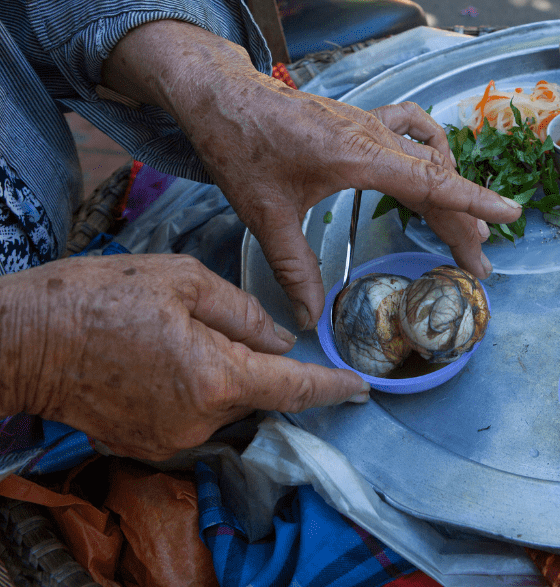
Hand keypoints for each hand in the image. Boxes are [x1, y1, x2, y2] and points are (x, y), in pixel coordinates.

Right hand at [0, 255, 368, 460]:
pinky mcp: (144, 444)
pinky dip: (193, 391)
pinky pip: (191, 417)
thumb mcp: (182, 279)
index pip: (294, 388)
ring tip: (177, 338)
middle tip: (226, 328)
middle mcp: (200, 420)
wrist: (23, 340)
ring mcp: (170, 439)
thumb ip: (243, 312)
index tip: (360, 388)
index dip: (332, 387)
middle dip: (261, 366)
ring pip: (224, 405)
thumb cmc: (100, 297)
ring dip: (222, 377)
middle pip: (258, 395)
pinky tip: (161, 361)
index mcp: (217, 377)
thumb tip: (281, 339)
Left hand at [102, 20, 522, 328]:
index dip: (475, 201)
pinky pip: (413, 130)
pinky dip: (431, 150)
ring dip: (451, 192)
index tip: (511, 215)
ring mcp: (371, 124)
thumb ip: (294, 269)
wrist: (221, 93)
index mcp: (359, 157)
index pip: (432, 182)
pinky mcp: (362, 121)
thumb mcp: (265, 214)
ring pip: (428, 160)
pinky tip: (434, 165)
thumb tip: (310, 320)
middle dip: (464, 223)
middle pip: (437, 181)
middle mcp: (374, 137)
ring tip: (464, 231)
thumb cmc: (240, 146)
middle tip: (478, 266)